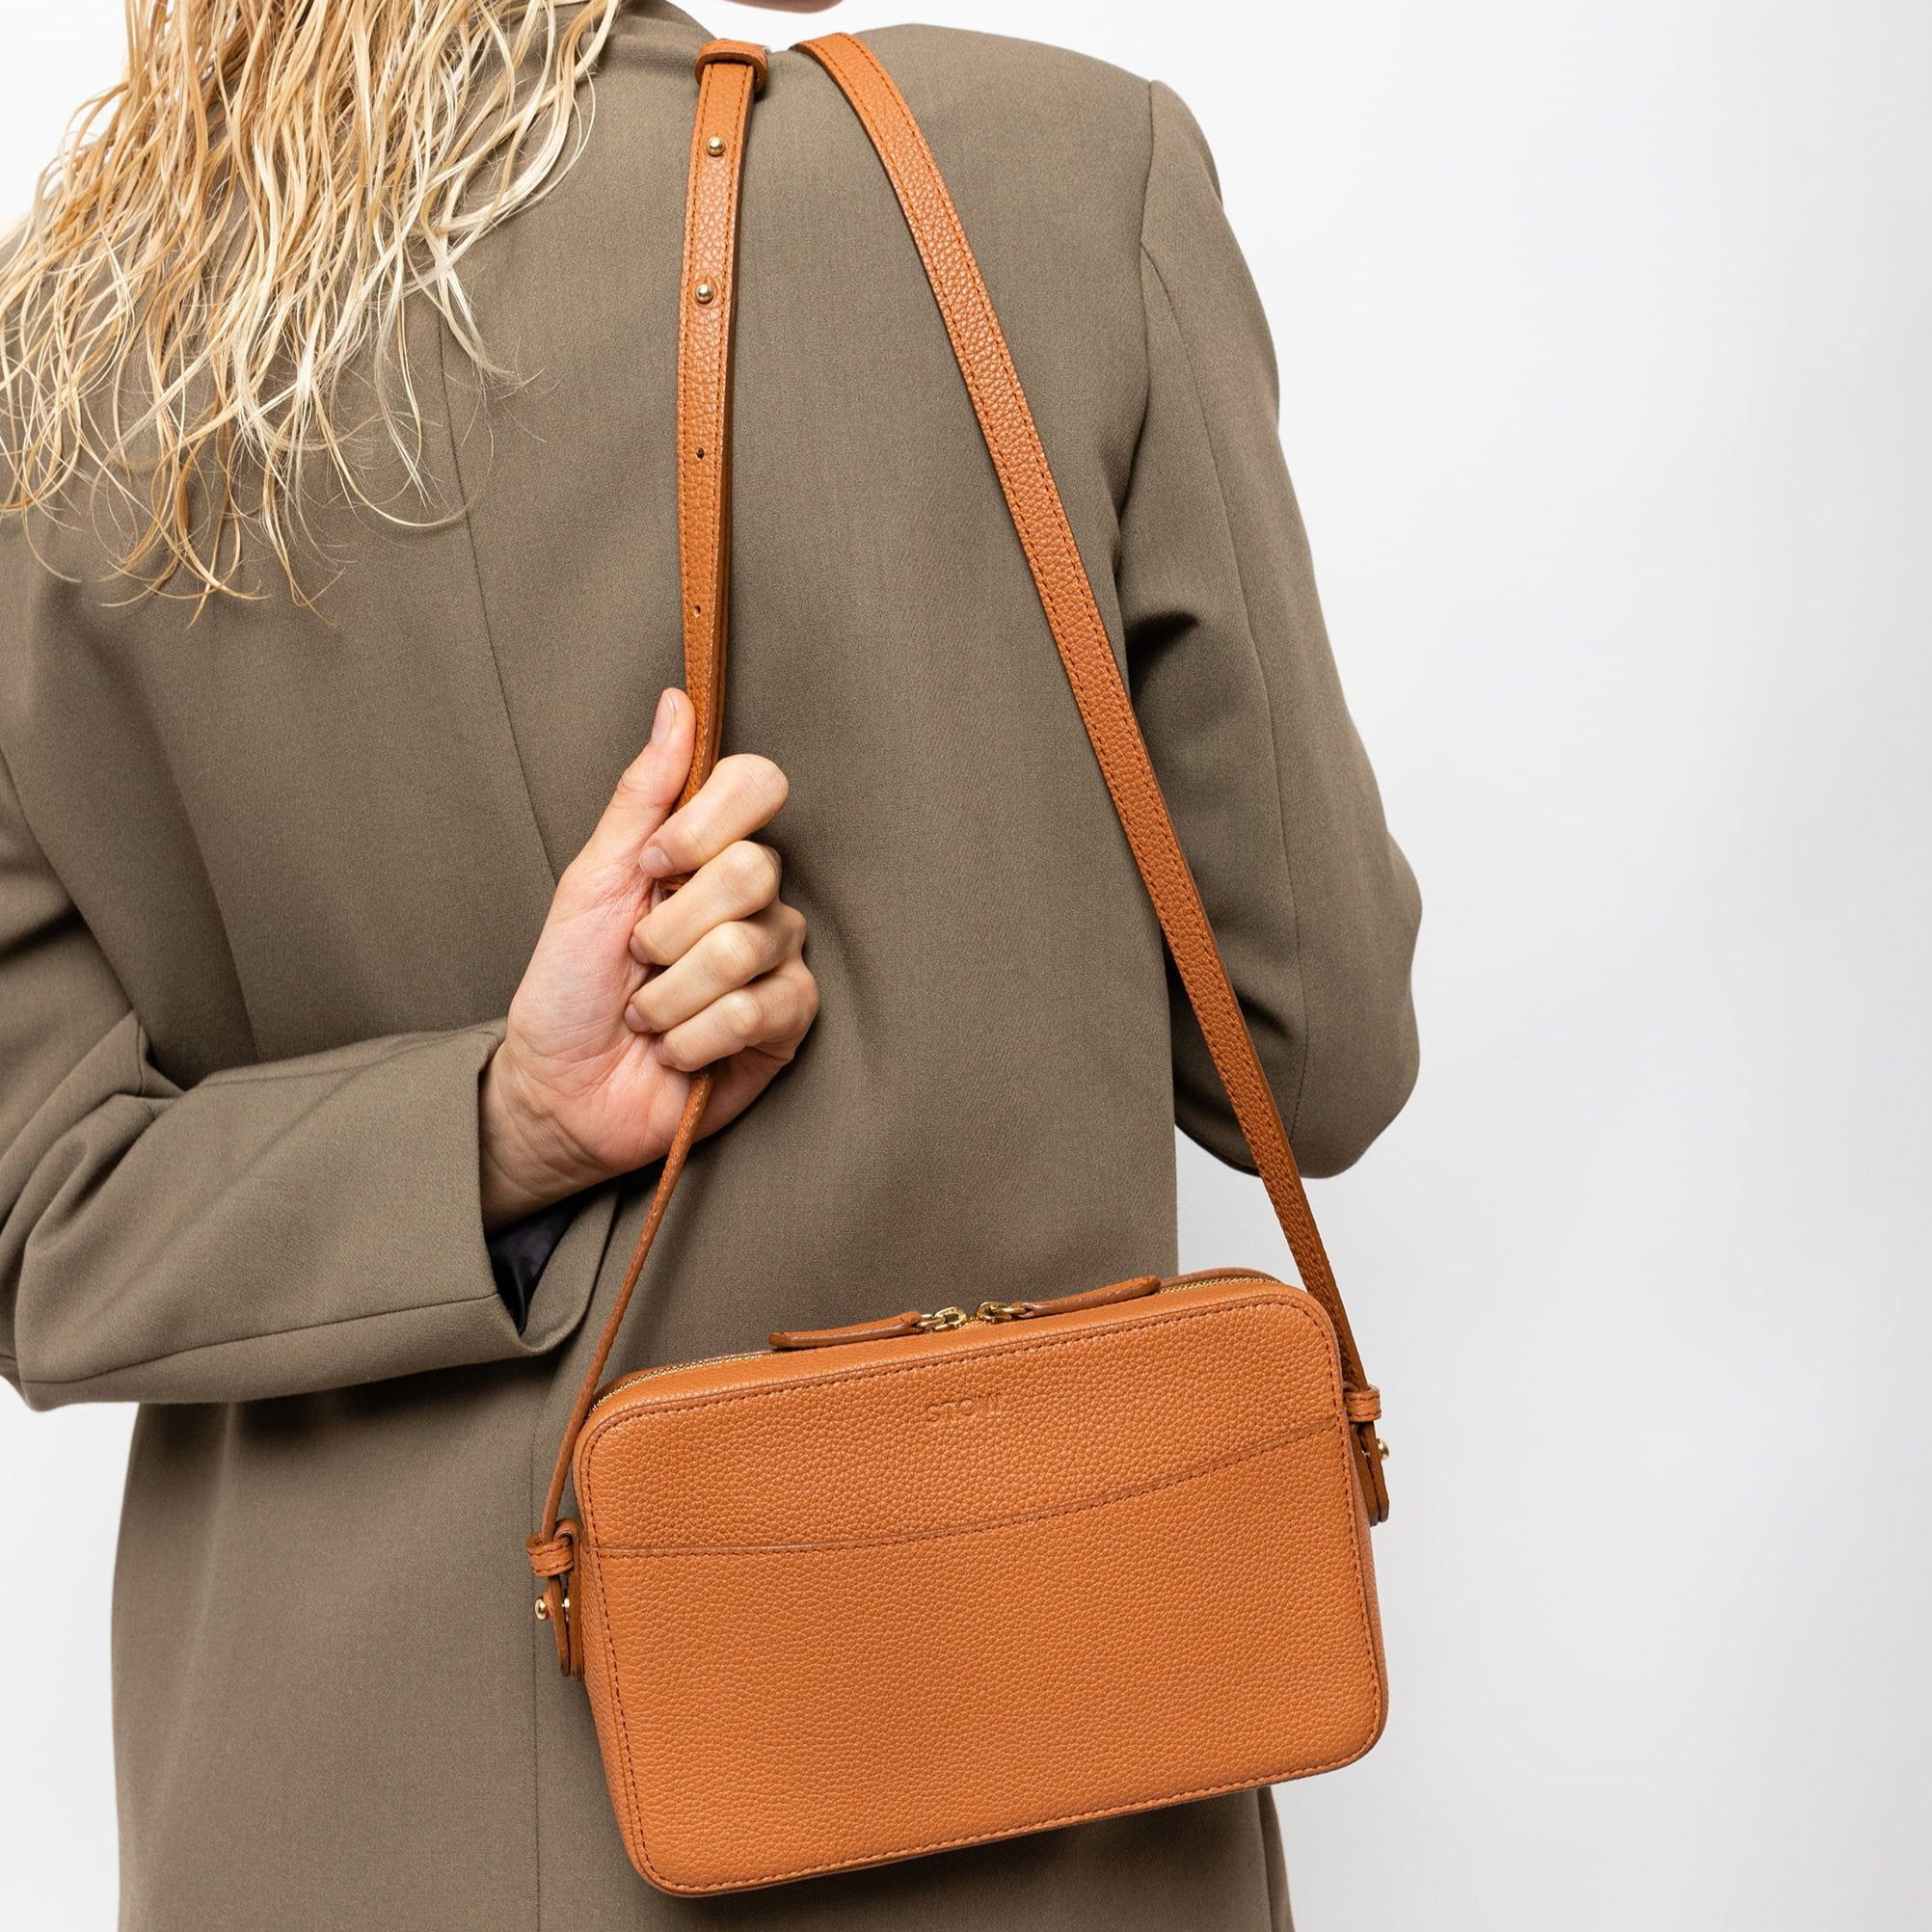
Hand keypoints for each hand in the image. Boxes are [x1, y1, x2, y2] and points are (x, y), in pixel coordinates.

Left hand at [478, 689, 817, 1228]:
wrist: (561, 1088)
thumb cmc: (569, 986)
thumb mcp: (590, 879)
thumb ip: (641, 794)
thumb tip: (678, 701)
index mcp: (707, 850)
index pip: (757, 785)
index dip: (704, 825)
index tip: (652, 864)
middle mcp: (754, 898)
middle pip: (751, 871)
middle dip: (668, 929)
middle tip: (639, 958)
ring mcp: (777, 960)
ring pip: (743, 948)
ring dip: (669, 994)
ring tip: (649, 1014)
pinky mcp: (787, 1025)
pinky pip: (754, 1010)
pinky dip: (693, 1037)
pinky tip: (678, 1051)